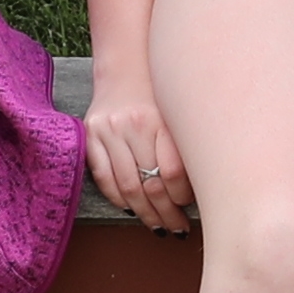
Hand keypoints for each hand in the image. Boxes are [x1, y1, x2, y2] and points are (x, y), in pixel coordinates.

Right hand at [90, 74, 194, 233]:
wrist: (127, 63)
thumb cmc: (162, 94)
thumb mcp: (179, 115)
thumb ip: (186, 148)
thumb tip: (204, 191)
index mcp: (160, 119)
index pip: (173, 173)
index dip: (183, 197)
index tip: (192, 206)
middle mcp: (132, 125)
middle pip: (151, 184)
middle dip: (167, 214)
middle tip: (179, 228)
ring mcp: (108, 131)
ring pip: (127, 187)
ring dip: (145, 214)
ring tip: (160, 227)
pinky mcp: (90, 135)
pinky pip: (104, 178)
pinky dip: (119, 199)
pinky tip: (133, 209)